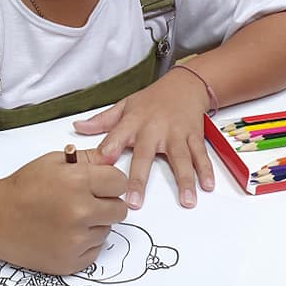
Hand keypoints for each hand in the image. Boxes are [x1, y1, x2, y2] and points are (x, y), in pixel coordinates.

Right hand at [0, 150, 127, 274]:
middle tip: (88, 201)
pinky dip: (85, 243)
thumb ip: (87, 160)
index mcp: (78, 182)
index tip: (102, 185)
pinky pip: (95, 250)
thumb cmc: (23, 188)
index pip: (120, 183)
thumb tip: (112, 160)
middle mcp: (81, 212)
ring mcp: (76, 240)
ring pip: (107, 230)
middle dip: (108, 204)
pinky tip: (64, 233)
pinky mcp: (71, 262)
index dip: (111, 182)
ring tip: (68, 217)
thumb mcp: (53, 162)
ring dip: (95, 224)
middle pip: (120, 209)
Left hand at [73, 70, 214, 209]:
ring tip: (186, 200)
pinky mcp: (194, 136)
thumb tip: (78, 129)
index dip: (109, 148)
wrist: (184, 85)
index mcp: (134, 121)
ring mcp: (176, 133)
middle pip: (146, 155)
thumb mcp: (125, 105)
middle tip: (134, 201)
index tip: (101, 165)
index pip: (117, 136)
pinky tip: (207, 186)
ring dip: (185, 179)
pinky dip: (206, 170)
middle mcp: (155, 128)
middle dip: (140, 178)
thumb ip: (103, 121)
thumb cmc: (152, 99)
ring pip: (181, 158)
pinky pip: (201, 154)